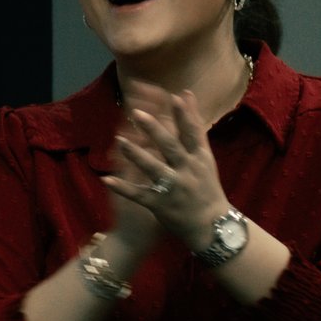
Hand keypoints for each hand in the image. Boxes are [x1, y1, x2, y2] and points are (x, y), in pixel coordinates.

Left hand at [107, 82, 228, 247]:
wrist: (213, 226)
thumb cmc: (206, 187)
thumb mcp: (204, 158)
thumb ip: (192, 127)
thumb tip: (186, 94)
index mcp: (200, 158)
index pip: (193, 133)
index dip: (185, 115)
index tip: (176, 96)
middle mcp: (188, 171)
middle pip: (171, 147)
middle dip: (155, 130)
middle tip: (137, 113)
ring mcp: (174, 188)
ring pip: (154, 169)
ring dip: (136, 155)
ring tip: (120, 141)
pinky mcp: (160, 205)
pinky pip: (139, 195)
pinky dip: (123, 188)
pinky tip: (107, 179)